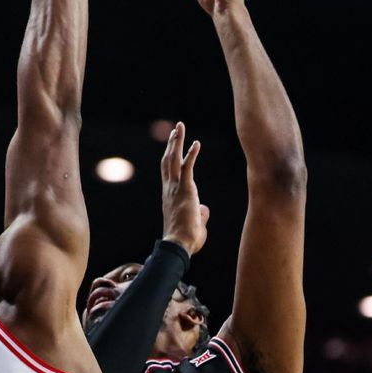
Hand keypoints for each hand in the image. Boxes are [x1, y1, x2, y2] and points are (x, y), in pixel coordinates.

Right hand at [161, 122, 208, 256]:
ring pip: (173, 160)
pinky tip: (196, 143)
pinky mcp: (185, 190)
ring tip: (180, 127)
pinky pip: (187, 168)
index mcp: (170, 196)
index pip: (168, 172)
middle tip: (176, 129)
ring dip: (177, 142)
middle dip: (172, 143)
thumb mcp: (195, 224)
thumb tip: (204, 209)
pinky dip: (191, 154)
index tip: (173, 146)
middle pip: (168, 161)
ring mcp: (175, 188)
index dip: (170, 157)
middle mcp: (169, 189)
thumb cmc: (186, 240)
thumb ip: (199, 214)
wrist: (179, 245)